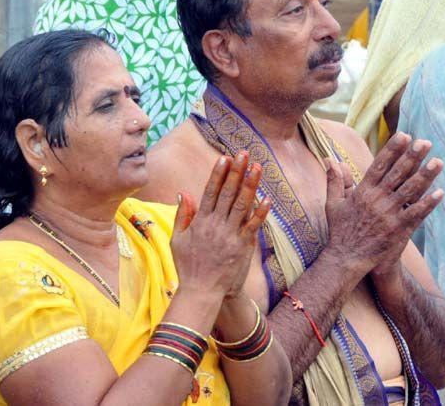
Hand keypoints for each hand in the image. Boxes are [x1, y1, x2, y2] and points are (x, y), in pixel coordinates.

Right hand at [170, 152, 271, 298]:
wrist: (201, 291)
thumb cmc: (188, 266)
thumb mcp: (177, 239)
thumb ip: (182, 215)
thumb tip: (184, 193)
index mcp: (200, 222)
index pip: (210, 192)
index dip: (218, 174)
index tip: (224, 158)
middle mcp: (215, 225)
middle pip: (228, 193)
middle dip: (236, 171)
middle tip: (243, 153)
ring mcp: (230, 235)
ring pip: (242, 205)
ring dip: (250, 184)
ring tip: (257, 167)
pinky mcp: (242, 246)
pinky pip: (253, 226)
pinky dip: (260, 212)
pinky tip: (267, 198)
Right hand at [324, 133, 443, 273]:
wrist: (346, 257)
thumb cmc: (340, 231)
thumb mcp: (333, 204)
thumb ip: (334, 181)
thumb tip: (331, 160)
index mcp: (361, 192)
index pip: (379, 165)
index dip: (392, 150)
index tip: (404, 136)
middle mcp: (376, 200)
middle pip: (397, 173)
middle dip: (412, 156)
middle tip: (425, 142)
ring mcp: (388, 214)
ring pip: (409, 190)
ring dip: (425, 176)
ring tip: (438, 162)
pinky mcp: (397, 228)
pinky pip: (416, 213)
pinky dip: (428, 203)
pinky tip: (440, 193)